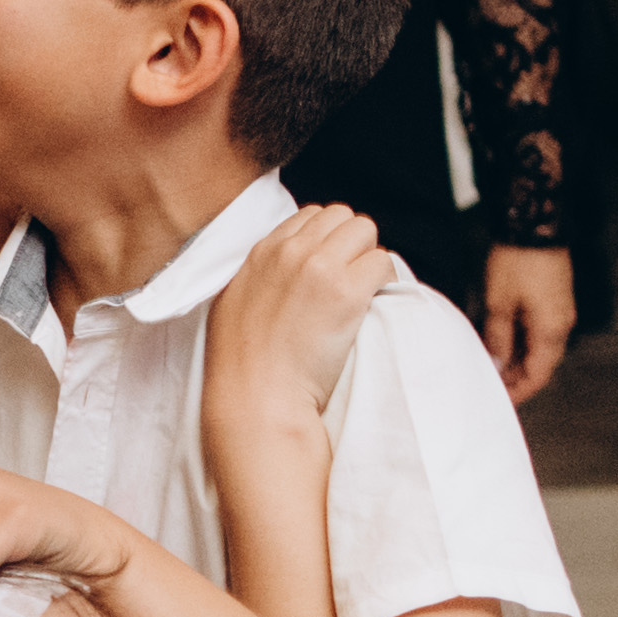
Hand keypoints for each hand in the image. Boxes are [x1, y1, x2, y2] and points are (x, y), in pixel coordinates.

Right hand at [205, 202, 391, 423]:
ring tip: (361, 291)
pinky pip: (383, 262)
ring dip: (368, 257)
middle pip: (340, 216)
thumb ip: (258, 277)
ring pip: (365, 230)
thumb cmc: (241, 366)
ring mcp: (319, 268)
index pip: (309, 216)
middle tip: (349, 278)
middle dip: (350, 243)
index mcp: (262, 252)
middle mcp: (290, 252)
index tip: (329, 266)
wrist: (256, 400)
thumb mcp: (233, 304)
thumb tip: (279, 273)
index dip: (325, 239)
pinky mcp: (347, 292)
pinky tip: (372, 304)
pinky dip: (384, 280)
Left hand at [480, 243, 574, 401]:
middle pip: (541, 364)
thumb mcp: (499, 304)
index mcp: (551, 331)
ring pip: (540, 347)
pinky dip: (522, 341)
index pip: (537, 376)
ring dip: (518, 359)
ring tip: (491, 364)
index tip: (499, 401)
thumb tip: (498, 365)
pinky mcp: (554, 299)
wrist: (536, 222)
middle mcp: (561, 325)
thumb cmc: (517, 261)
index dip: (518, 392)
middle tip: (490, 384)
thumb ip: (499, 339)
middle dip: (516, 377)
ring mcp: (559, 311)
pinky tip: (501, 341)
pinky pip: (540, 330)